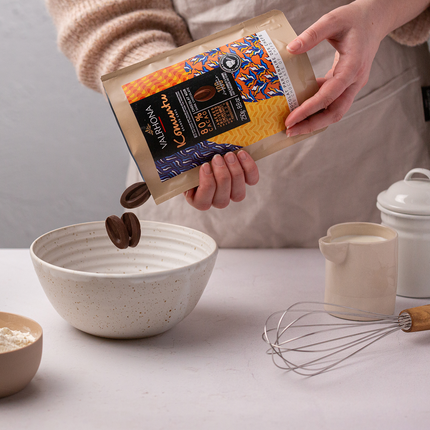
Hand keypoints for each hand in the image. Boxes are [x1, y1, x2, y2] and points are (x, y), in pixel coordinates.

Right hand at [184, 150, 258, 209]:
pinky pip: (251, 180)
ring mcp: (231, 192)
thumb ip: (180, 164)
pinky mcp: (244, 181)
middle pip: (222, 199)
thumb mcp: (183, 162)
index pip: (203, 202)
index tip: (204, 166)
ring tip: (229, 155)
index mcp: (197, 199)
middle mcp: (215, 199)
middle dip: (221, 176)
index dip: (206, 185)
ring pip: (238, 193)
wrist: (206, 149)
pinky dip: (249, 168)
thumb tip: (174, 153)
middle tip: (217, 158)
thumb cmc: (192, 157)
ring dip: (235, 173)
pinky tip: (241, 154)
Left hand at [284, 1, 385, 135]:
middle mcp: (354, 81)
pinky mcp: (347, 85)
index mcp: (353, 67)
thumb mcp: (332, 20)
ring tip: (293, 127)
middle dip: (311, 125)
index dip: (308, 109)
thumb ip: (312, 34)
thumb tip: (291, 49)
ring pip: (335, 112)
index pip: (329, 96)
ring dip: (314, 122)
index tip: (290, 119)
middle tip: (289, 131)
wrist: (375, 20)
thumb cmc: (355, 19)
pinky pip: (332, 103)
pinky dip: (317, 110)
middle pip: (335, 113)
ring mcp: (352, 85)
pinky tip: (300, 110)